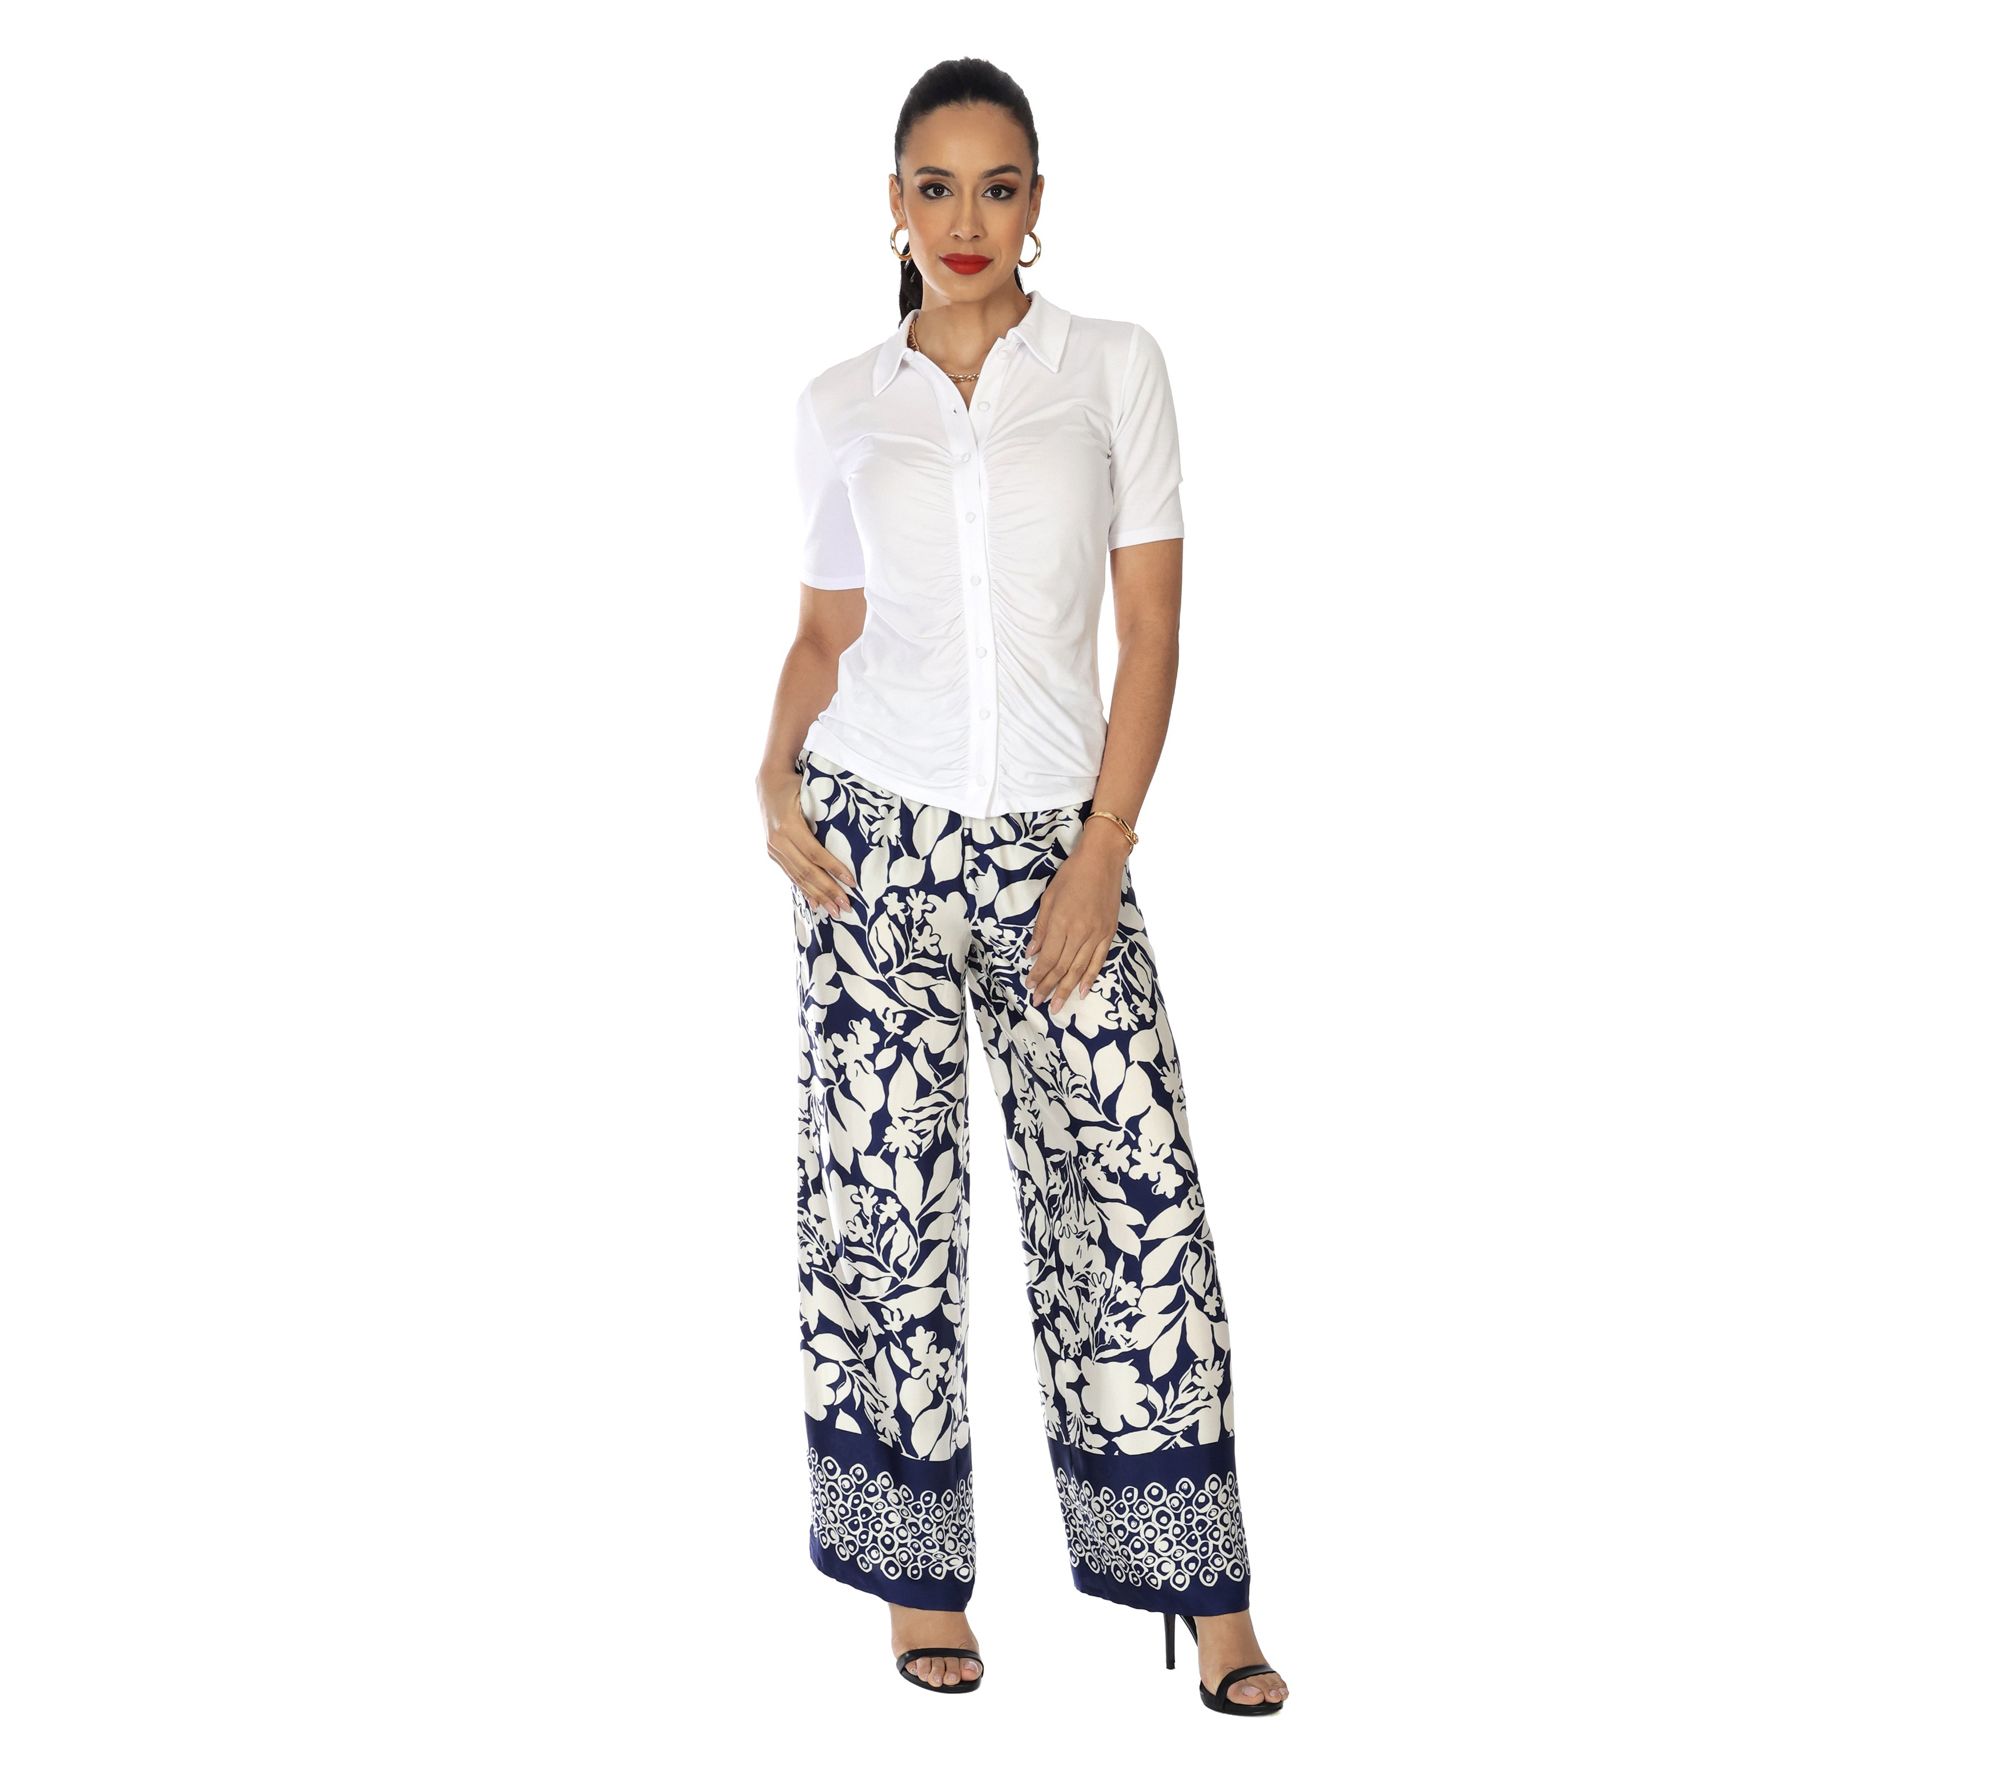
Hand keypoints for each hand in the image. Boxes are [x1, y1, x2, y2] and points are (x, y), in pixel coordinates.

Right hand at [761, 765, 856, 915]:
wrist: (768, 782)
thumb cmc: (796, 785)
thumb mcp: (810, 795)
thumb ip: (825, 816)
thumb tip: (852, 835)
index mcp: (789, 825)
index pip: (816, 853)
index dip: (834, 869)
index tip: (852, 882)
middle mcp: (778, 840)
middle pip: (807, 871)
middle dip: (828, 890)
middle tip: (846, 905)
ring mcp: (773, 848)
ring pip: (798, 877)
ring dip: (818, 895)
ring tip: (834, 910)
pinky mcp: (772, 852)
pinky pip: (790, 874)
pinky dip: (804, 890)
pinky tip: (815, 903)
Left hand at [1024, 820, 1128, 1014]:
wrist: (1102, 861)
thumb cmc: (1071, 874)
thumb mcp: (1049, 897)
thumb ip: (1041, 927)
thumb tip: (1032, 952)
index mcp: (1061, 921)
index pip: (1048, 957)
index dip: (1038, 974)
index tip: (1030, 986)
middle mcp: (1080, 931)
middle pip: (1062, 967)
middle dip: (1049, 987)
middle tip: (1039, 1002)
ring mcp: (1097, 933)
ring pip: (1080, 969)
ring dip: (1067, 989)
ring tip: (1057, 1006)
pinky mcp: (1109, 932)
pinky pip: (1098, 961)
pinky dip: (1090, 978)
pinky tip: (1082, 991)